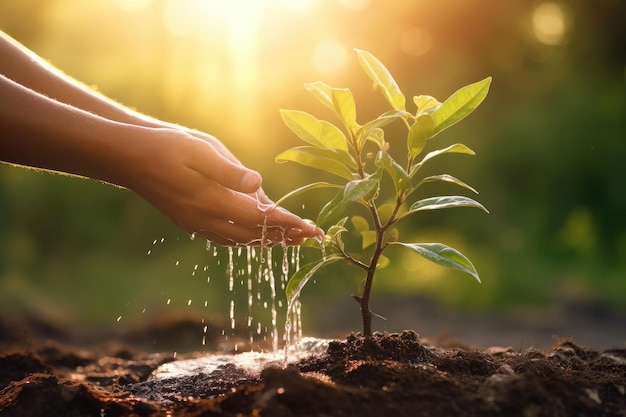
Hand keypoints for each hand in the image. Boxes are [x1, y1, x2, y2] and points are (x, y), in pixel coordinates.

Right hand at [122, 127, 322, 245]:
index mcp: (211, 200)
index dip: (288, 223)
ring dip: (267, 240)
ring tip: (291, 239)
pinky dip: (246, 238)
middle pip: (253, 234)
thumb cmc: (166, 145)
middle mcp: (204, 218)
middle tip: (311, 237)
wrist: (128, 157)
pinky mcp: (190, 222)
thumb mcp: (201, 149)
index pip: (259, 217)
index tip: (312, 229)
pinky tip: (256, 235)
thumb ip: (230, 171)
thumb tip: (259, 185)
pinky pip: (225, 237)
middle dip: (284, 235)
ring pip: (239, 239)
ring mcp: (196, 223)